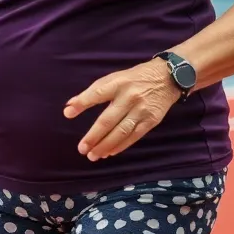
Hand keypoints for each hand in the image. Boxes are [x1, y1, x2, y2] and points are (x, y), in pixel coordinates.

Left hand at [64, 59, 182, 161]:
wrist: (166, 78)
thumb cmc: (132, 79)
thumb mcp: (113, 79)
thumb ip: (93, 92)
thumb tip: (69, 106)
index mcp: (117, 83)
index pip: (97, 94)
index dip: (82, 103)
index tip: (67, 113)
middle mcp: (129, 97)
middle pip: (108, 119)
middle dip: (94, 136)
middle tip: (82, 149)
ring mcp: (141, 110)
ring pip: (121, 131)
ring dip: (106, 146)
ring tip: (93, 155)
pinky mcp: (151, 121)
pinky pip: (134, 136)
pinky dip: (121, 146)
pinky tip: (109, 152)